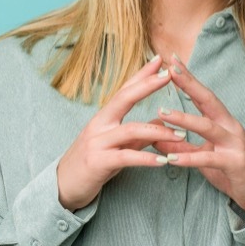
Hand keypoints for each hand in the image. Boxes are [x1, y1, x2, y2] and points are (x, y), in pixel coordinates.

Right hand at [56, 55, 187, 210]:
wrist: (64, 186)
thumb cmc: (92, 163)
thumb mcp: (116, 145)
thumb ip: (138, 134)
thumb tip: (161, 122)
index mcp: (103, 117)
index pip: (124, 90)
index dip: (141, 74)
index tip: (159, 60)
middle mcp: (99, 125)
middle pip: (124, 98)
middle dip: (147, 85)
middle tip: (169, 75)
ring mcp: (97, 143)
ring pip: (130, 130)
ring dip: (158, 131)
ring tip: (181, 134)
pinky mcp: (98, 163)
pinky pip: (126, 157)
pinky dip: (146, 158)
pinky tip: (163, 161)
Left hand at [152, 54, 244, 218]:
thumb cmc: (231, 170)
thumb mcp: (203, 156)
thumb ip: (182, 145)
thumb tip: (155, 136)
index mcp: (223, 121)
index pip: (203, 95)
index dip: (188, 78)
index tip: (172, 61)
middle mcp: (231, 127)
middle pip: (208, 100)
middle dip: (189, 84)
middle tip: (170, 70)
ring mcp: (235, 144)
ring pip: (208, 127)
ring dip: (184, 119)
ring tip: (162, 113)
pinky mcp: (235, 163)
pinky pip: (209, 159)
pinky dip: (189, 158)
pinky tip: (171, 158)